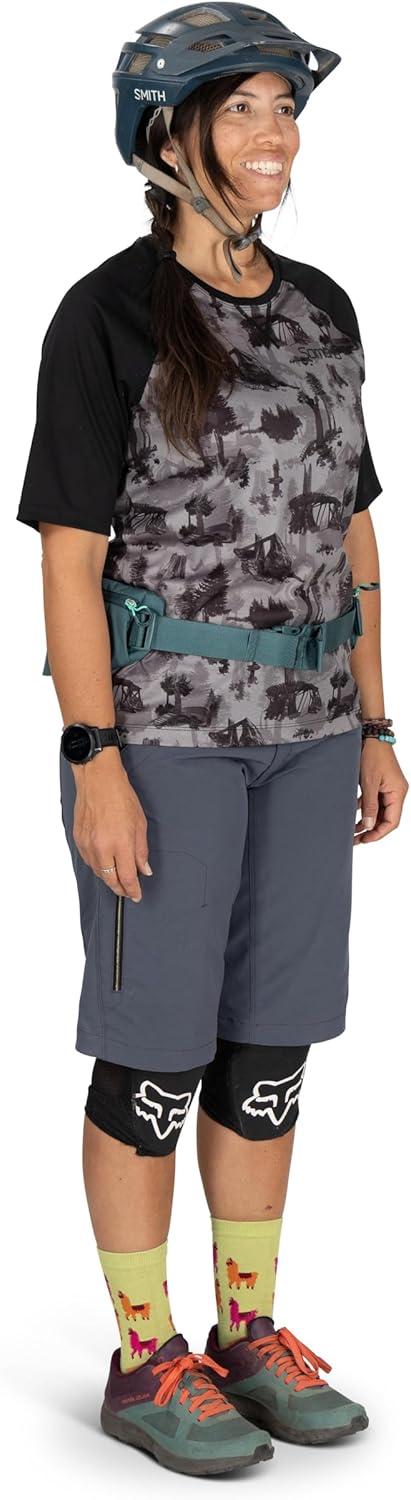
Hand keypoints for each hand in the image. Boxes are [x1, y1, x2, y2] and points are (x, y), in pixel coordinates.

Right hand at [72, 754, 151, 899]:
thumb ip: (141, 851)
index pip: (127, 877)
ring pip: (98, 872)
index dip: (133, 890)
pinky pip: (89, 861)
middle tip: (128, 891)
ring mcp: (88, 844)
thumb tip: (144, 869)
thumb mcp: (139, 824)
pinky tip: (105, 864)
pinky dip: (98, 866)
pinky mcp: (78, 839)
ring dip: (109, 878)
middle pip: (110, 880)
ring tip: (118, 878)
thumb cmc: (120, 796)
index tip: (137, 895)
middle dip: (120, 889)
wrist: (98, 780)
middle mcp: (102, 847)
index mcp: (120, 843)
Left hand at [354, 739, 408, 842]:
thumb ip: (370, 806)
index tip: (365, 840)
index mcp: (398, 793)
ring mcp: (388, 789)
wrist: (371, 735)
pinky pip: (374, 802)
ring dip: (367, 821)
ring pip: (379, 812)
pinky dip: (365, 809)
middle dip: (372, 830)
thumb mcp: (369, 782)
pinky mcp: (380, 784)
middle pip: (386, 819)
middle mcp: (396, 793)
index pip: (392, 822)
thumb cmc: (373, 755)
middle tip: (356, 839)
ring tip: (352, 831)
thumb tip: (369, 826)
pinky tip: (353, 815)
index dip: (379, 833)